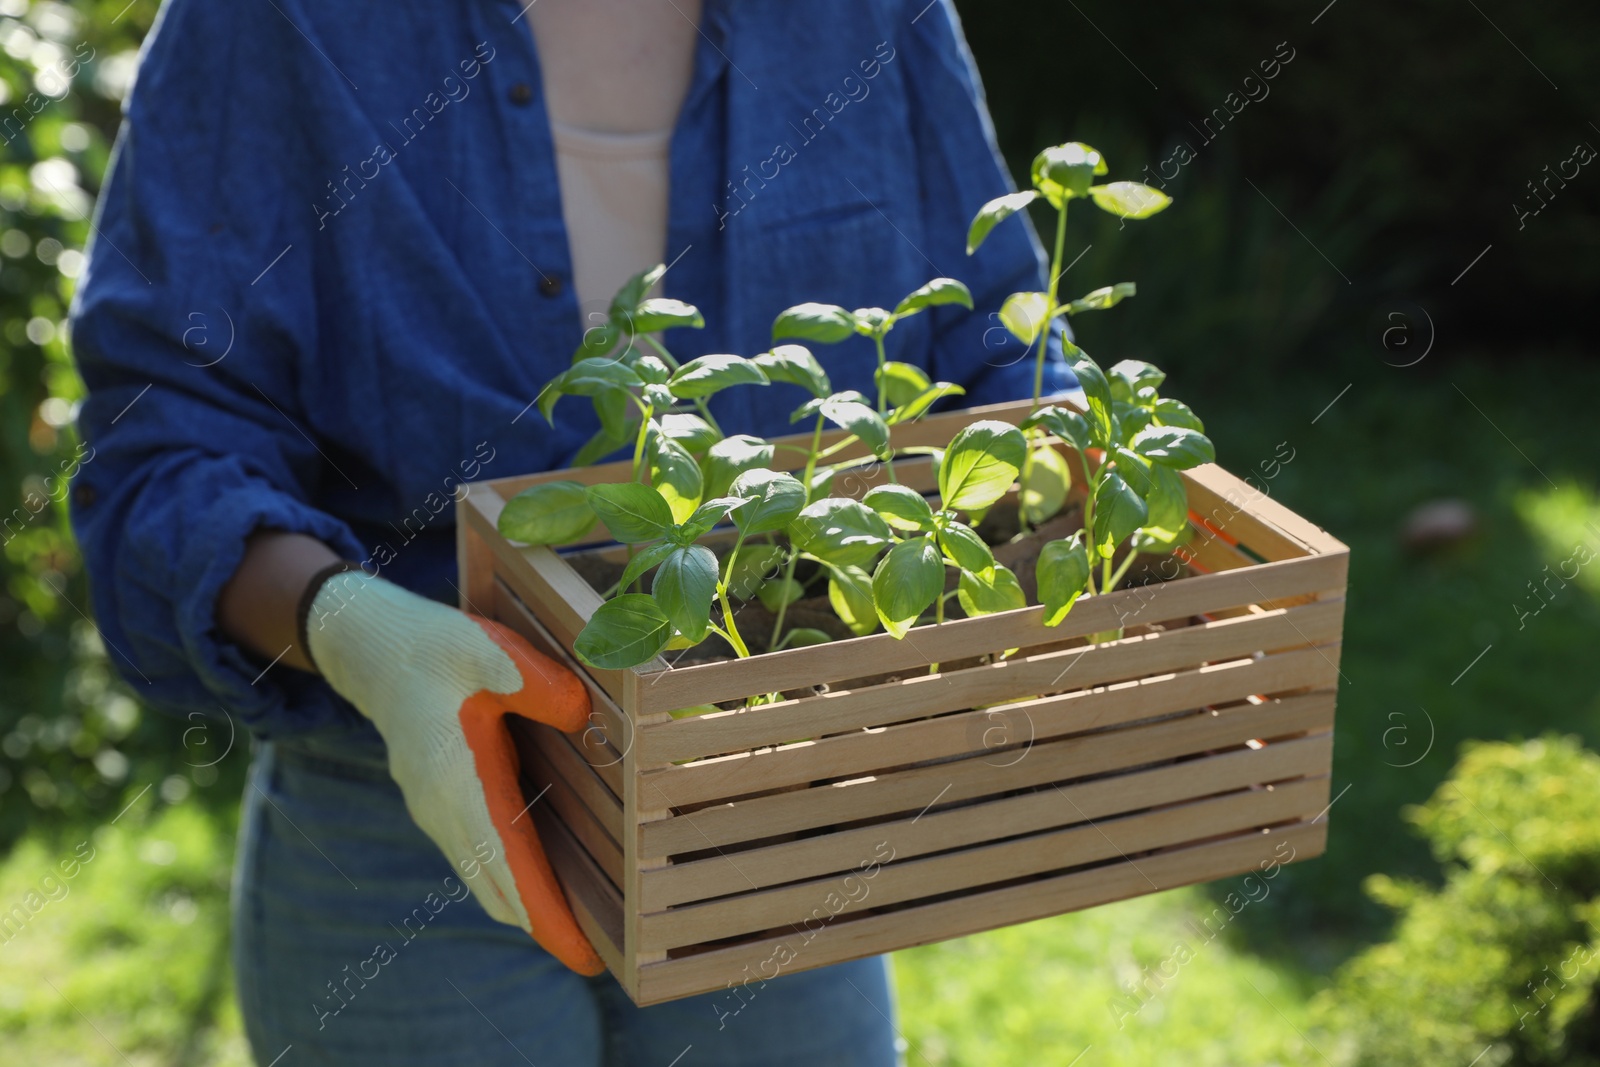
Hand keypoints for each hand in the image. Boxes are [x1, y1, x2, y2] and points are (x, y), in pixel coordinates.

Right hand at [304, 570, 602, 974]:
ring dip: (528, 908)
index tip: (586, 956)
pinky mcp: (440, 804)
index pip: (510, 870)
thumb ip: (538, 684)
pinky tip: (543, 881)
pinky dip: (512, 882)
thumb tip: (584, 716)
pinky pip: (479, 860)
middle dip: (547, 928)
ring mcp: (438, 813)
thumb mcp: (490, 652)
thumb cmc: (436, 648)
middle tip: (600, 957)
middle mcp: (445, 812)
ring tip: (581, 930)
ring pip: (486, 881)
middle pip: (500, 893)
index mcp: (459, 783)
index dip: (549, 917)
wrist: (374, 649)